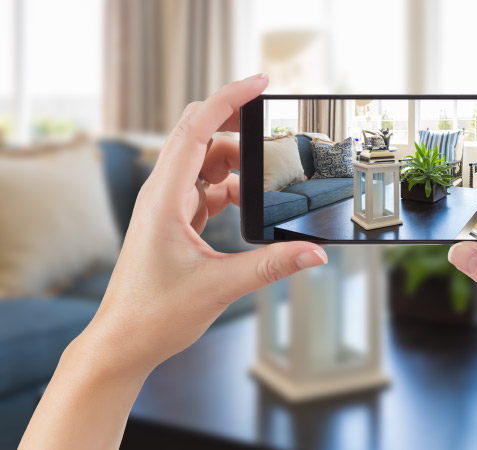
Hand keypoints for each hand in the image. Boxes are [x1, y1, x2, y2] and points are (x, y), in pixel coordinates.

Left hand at [20, 75, 327, 449]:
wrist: (123, 341)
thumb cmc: (154, 314)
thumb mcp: (219, 287)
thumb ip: (271, 265)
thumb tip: (314, 254)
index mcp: (164, 198)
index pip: (197, 129)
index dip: (229, 99)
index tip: (260, 83)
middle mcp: (161, 194)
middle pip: (198, 135)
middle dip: (235, 123)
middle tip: (272, 126)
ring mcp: (166, 206)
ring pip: (203, 162)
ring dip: (235, 163)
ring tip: (265, 179)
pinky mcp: (173, 221)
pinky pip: (203, 188)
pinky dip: (228, 188)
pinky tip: (246, 205)